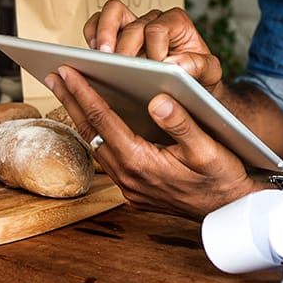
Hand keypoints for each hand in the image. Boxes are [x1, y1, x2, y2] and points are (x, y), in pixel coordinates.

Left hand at [44, 63, 262, 218]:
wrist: (230, 211)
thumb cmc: (223, 177)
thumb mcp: (208, 148)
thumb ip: (182, 123)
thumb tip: (157, 99)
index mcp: (142, 163)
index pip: (104, 120)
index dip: (83, 92)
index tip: (67, 71)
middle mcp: (129, 177)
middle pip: (91, 132)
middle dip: (70, 101)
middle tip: (53, 74)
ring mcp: (129, 186)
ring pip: (96, 145)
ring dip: (80, 117)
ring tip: (67, 92)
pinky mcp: (134, 189)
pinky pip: (107, 157)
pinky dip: (96, 133)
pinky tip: (94, 119)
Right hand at [84, 0, 223, 90]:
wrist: (191, 86)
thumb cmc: (199, 77)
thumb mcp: (210, 73)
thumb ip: (199, 66)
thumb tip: (173, 65)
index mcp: (177, 23)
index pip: (157, 29)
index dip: (153, 49)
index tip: (155, 69)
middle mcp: (153, 19)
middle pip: (131, 23)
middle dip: (124, 46)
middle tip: (120, 66)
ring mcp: (132, 25)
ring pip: (111, 12)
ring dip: (103, 33)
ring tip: (101, 57)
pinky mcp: (116, 37)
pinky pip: (97, 24)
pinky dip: (92, 35)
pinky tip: (93, 57)